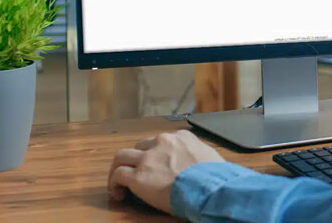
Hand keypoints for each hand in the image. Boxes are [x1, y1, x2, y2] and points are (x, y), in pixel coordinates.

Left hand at [107, 129, 225, 213]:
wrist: (210, 188)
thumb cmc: (216, 178)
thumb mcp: (212, 158)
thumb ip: (201, 158)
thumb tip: (204, 166)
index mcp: (181, 138)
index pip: (162, 140)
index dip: (155, 153)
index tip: (156, 165)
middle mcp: (162, 143)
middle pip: (140, 146)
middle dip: (136, 159)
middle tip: (136, 173)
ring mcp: (148, 158)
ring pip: (122, 156)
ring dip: (118, 168)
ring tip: (118, 182)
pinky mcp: (138, 176)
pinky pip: (118, 175)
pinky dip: (114, 183)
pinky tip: (119, 193)